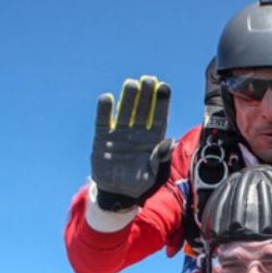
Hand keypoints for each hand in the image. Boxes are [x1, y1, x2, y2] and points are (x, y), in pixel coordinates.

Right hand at [91, 76, 173, 210]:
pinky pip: (103, 122)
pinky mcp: (103, 139)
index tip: (164, 87)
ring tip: (131, 83)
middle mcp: (137, 133)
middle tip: (149, 79)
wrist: (117, 193)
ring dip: (128, 98)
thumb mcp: (154, 176)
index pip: (159, 118)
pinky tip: (107, 98)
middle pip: (143, 110)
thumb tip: (168, 142)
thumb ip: (160, 160)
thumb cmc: (139, 183)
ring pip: (125, 112)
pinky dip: (104, 111)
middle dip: (146, 95)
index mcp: (152, 140)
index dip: (162, 103)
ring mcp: (120, 134)